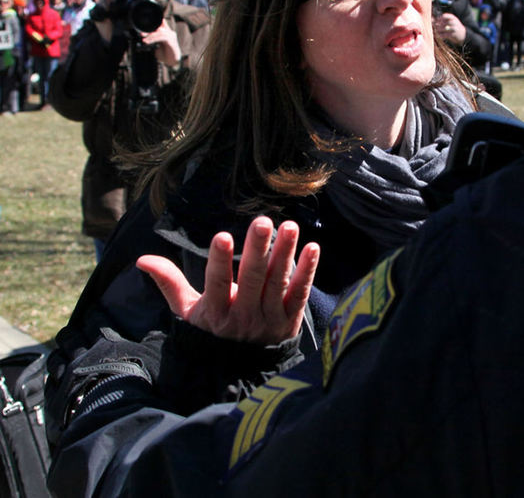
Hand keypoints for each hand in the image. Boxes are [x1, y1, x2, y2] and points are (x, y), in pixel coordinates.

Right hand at [136, 216, 319, 345]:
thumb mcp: (187, 312)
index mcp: (216, 313)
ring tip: (289, 227)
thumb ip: (169, 282)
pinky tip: (313, 247)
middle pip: (252, 279)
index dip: (220, 262)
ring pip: (278, 282)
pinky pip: (300, 293)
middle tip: (262, 222)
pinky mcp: (290, 320)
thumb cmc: (211, 332)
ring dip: (285, 253)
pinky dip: (307, 271)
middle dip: (258, 250)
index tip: (222, 236)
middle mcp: (243, 316)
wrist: (240, 370)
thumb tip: (143, 259)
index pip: (217, 284)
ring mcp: (269, 319)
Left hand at [141, 21, 181, 66]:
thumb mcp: (157, 44)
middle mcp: (170, 33)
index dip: (156, 21)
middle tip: (141, 34)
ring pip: (160, 32)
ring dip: (150, 36)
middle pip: (159, 28)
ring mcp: (172, 36)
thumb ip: (153, 39)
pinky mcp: (172, 41)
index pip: (162, 23)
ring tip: (144, 40)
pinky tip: (148, 42)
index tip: (146, 23)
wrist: (172, 61)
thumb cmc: (165, 54)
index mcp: (167, 32)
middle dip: (149, 31)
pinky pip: (161, 38)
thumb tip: (143, 34)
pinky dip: (154, 40)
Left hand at [433, 13, 466, 43]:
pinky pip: (444, 35)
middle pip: (442, 23)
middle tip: (435, 27)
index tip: (437, 21)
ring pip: (443, 28)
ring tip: (436, 31)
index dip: (439, 18)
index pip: (444, 16)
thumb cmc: (455, 27)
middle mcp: (454, 22)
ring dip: (438, 30)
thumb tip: (432, 20)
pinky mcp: (453, 35)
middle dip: (437, 25)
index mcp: (453, 18)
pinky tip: (439, 35)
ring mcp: (454, 28)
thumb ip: (443, 20)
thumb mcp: (451, 21)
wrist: (463, 34)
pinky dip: (440, 35)